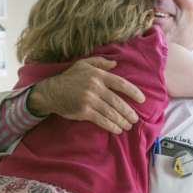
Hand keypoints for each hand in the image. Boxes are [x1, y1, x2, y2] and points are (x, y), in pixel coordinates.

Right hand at [26, 56, 144, 133]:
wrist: (51, 92)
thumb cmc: (69, 78)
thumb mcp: (83, 64)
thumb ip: (100, 62)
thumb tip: (115, 63)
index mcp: (98, 75)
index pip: (121, 83)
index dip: (133, 92)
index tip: (142, 99)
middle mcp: (95, 87)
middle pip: (118, 101)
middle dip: (129, 112)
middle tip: (135, 118)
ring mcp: (89, 100)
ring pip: (111, 112)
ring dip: (122, 121)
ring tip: (128, 125)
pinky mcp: (84, 111)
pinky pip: (101, 120)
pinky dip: (111, 126)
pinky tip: (117, 129)